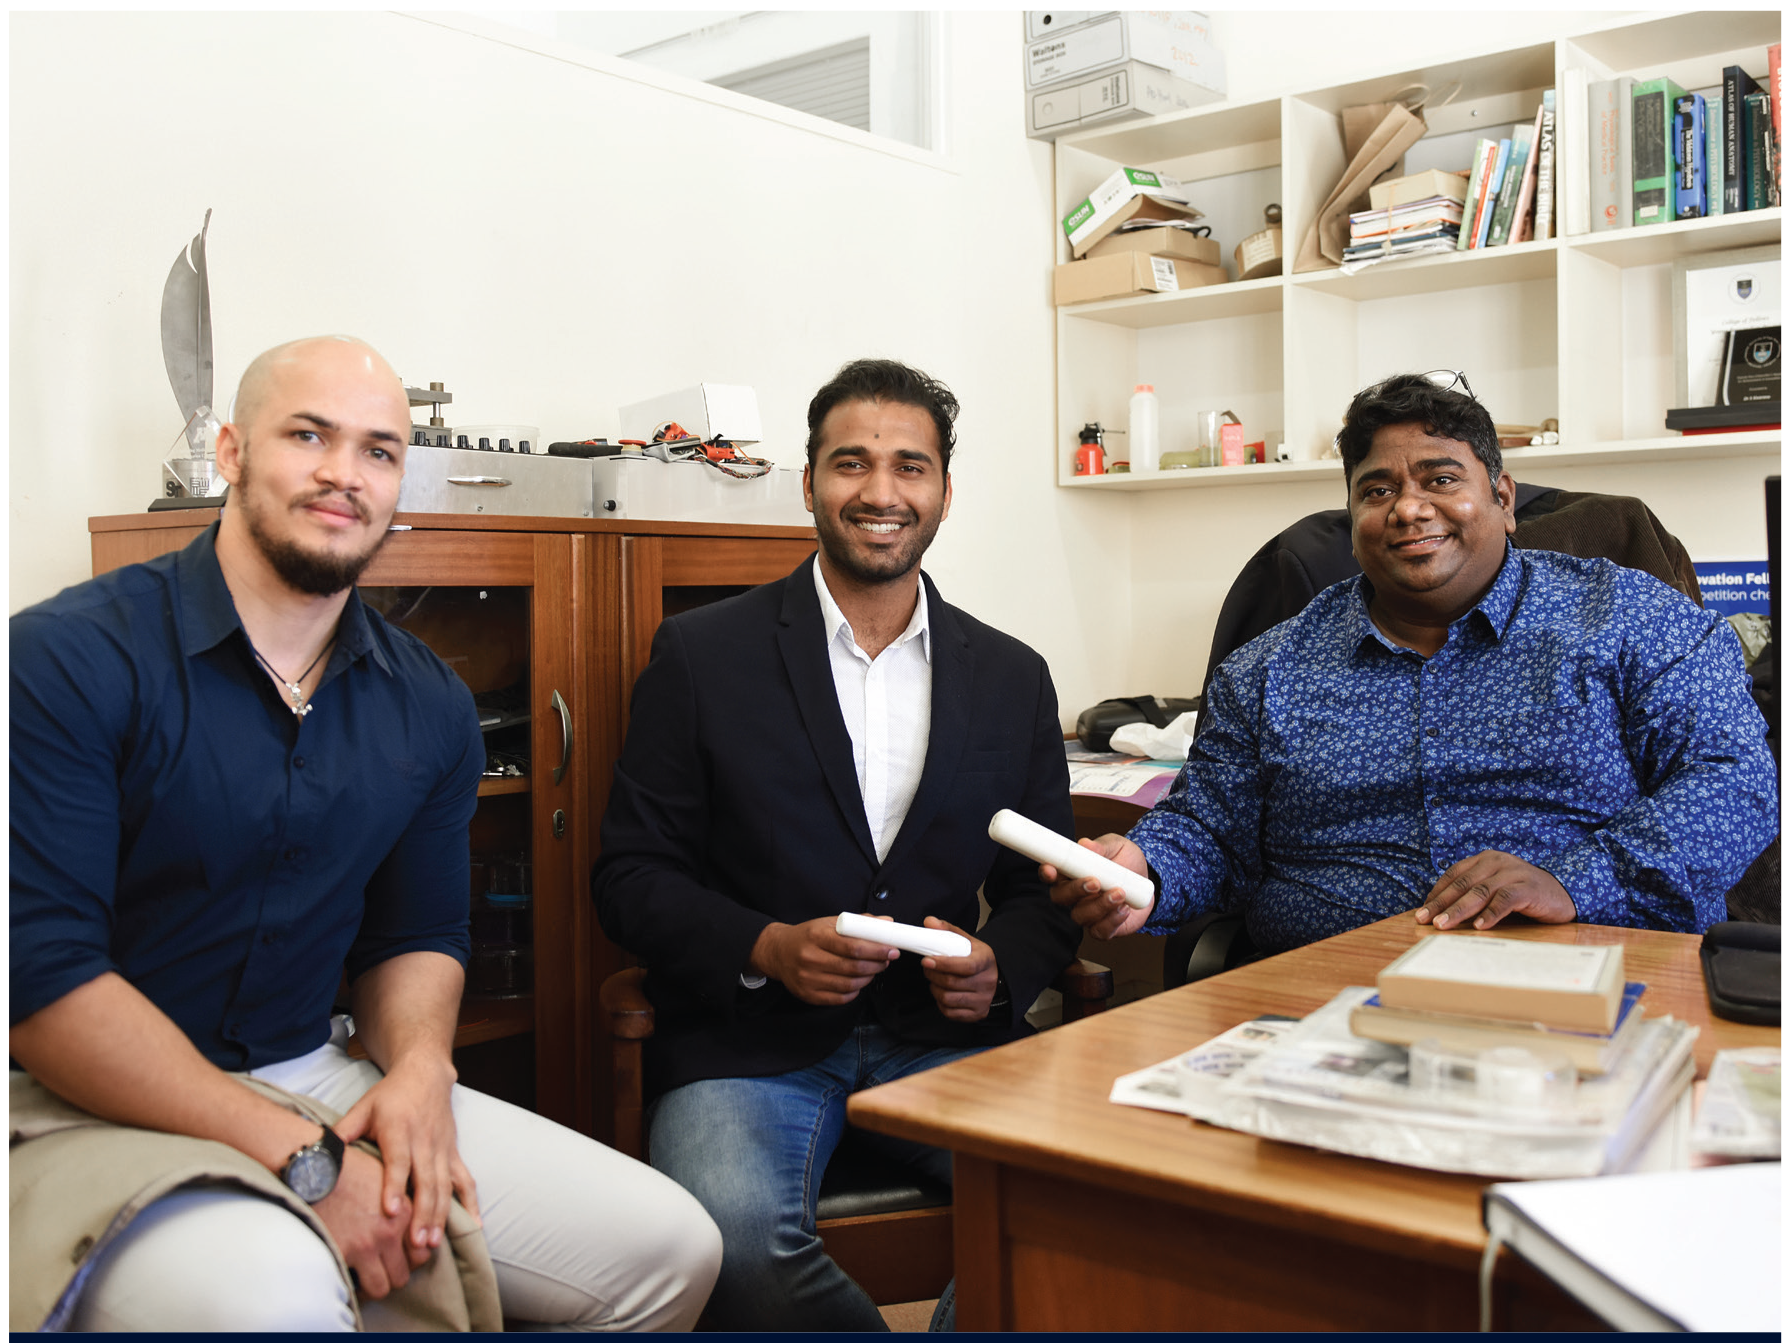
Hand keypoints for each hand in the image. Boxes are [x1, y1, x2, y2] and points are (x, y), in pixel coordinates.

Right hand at [312, 1145, 414, 1297]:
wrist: (315, 1168)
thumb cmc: (348, 1167)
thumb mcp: (385, 1177)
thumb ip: (399, 1200)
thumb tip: (402, 1218)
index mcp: (406, 1211)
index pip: (422, 1251)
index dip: (410, 1259)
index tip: (397, 1258)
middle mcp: (391, 1230)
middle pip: (404, 1273)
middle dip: (393, 1275)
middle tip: (380, 1270)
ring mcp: (368, 1245)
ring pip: (384, 1286)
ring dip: (375, 1284)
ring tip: (365, 1277)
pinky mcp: (343, 1254)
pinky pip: (356, 1287)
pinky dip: (353, 1287)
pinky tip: (348, 1277)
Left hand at [334, 1058, 477, 1268]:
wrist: (426, 1075)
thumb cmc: (390, 1095)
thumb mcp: (363, 1107)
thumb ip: (343, 1131)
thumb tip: (318, 1153)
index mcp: (399, 1130)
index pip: (398, 1162)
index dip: (394, 1186)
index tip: (390, 1211)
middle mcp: (424, 1142)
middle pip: (425, 1182)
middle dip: (421, 1214)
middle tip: (414, 1244)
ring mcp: (442, 1150)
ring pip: (445, 1187)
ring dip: (440, 1216)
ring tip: (432, 1244)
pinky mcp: (453, 1154)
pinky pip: (465, 1181)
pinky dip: (472, 1204)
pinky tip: (474, 1227)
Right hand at [749, 917, 897, 1005]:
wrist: (778, 952)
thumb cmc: (807, 936)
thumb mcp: (828, 922)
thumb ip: (858, 923)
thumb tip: (886, 923)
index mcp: (816, 936)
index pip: (852, 946)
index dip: (876, 950)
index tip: (891, 949)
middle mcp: (810, 958)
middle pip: (853, 966)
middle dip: (877, 964)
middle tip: (886, 960)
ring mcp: (808, 979)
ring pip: (849, 984)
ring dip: (868, 978)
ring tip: (873, 969)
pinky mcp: (808, 994)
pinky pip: (840, 998)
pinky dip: (854, 991)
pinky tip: (857, 981)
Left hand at [918, 917, 998, 1021]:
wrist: (995, 978)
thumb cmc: (976, 959)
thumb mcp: (967, 942)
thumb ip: (948, 931)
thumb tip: (929, 922)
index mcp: (986, 961)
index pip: (965, 966)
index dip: (943, 964)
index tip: (927, 960)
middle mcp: (987, 982)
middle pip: (952, 983)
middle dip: (933, 975)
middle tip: (927, 967)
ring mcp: (983, 1000)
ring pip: (948, 998)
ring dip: (934, 989)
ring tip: (934, 980)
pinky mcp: (977, 1014)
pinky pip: (950, 1012)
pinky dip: (940, 1003)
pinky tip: (941, 992)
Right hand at [1040, 834, 1152, 939]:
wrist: (1148, 879)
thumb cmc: (1126, 860)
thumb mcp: (1117, 846)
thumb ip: (1101, 846)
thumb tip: (1085, 844)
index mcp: (1071, 873)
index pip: (1050, 875)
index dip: (1047, 873)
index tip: (1051, 869)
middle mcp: (1074, 895)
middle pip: (1060, 898)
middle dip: (1075, 891)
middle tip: (1095, 882)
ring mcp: (1087, 913)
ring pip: (1080, 916)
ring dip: (1099, 906)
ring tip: (1120, 893)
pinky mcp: (1103, 928)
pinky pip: (1100, 931)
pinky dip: (1112, 920)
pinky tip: (1125, 908)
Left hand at [1417, 850, 1576, 931]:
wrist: (1563, 893)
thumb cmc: (1522, 894)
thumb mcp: (1495, 889)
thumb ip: (1473, 895)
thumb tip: (1441, 914)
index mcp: (1484, 860)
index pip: (1454, 875)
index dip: (1436, 893)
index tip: (1422, 911)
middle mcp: (1496, 862)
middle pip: (1463, 884)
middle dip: (1441, 903)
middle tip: (1424, 919)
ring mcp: (1513, 873)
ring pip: (1480, 891)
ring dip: (1459, 910)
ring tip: (1443, 925)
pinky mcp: (1529, 887)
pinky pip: (1505, 899)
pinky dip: (1491, 913)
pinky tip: (1479, 926)